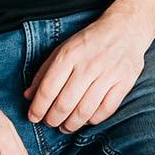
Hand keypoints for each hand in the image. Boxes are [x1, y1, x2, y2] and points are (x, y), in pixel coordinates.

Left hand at [25, 13, 150, 130]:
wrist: (125, 28)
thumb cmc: (90, 41)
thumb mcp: (62, 49)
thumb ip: (44, 72)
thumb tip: (28, 96)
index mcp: (69, 55)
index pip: (48, 90)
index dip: (37, 108)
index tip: (33, 117)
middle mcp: (88, 65)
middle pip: (65, 104)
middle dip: (52, 120)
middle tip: (50, 123)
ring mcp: (109, 74)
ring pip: (85, 111)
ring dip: (71, 125)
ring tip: (65, 126)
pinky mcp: (125, 81)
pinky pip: (106, 110)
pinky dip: (93, 120)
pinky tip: (86, 119)